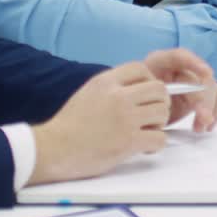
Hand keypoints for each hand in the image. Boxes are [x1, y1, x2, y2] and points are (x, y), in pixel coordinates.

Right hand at [29, 62, 168, 184]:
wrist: (54, 148)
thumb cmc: (68, 125)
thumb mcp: (88, 92)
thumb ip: (111, 87)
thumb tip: (135, 88)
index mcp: (105, 81)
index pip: (141, 69)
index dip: (149, 81)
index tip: (145, 96)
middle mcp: (118, 96)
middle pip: (159, 89)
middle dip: (159, 103)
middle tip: (150, 116)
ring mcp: (125, 118)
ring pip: (163, 112)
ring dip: (159, 124)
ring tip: (145, 132)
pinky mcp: (128, 141)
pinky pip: (160, 138)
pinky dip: (155, 144)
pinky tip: (143, 148)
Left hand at [141, 48, 216, 131]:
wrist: (138, 110)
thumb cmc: (136, 101)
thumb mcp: (137, 97)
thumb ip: (149, 97)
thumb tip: (166, 106)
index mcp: (160, 62)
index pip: (179, 56)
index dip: (194, 62)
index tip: (206, 72)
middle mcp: (180, 68)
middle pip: (199, 77)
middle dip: (203, 98)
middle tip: (203, 117)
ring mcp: (193, 80)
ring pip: (212, 88)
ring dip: (210, 108)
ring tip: (201, 126)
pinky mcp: (202, 95)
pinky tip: (208, 126)